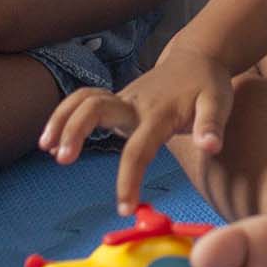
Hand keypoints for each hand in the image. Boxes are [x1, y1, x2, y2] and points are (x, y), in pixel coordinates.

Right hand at [38, 42, 233, 213]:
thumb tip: (211, 147)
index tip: (124, 208)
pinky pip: (85, 102)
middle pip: (96, 108)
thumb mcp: (219, 101)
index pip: (139, 149)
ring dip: (62, 119)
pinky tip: (53, 138)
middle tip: (62, 158)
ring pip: (84, 100)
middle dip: (76, 130)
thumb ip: (212, 125)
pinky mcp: (117, 101)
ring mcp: (123, 100)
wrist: (197, 58)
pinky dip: (65, 115)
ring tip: (46, 147)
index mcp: (159, 113)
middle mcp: (135, 104)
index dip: (129, 179)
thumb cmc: (207, 84)